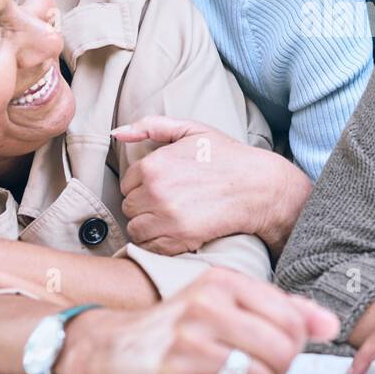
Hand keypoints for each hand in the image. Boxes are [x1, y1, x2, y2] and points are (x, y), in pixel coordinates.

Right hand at [58, 268, 339, 373]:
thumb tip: (330, 325)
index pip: (291, 317)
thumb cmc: (179, 323)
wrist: (112, 347)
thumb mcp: (227, 301)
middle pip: (282, 349)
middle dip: (281, 367)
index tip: (281, 347)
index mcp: (223, 281)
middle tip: (264, 368)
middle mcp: (206, 305)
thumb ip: (282, 309)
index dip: (296, 342)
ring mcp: (189, 341)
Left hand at [113, 116, 308, 254]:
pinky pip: (150, 247)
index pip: (127, 183)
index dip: (144, 185)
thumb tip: (116, 133)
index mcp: (153, 165)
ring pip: (135, 229)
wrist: (258, 187)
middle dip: (144, 205)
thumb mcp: (191, 129)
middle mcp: (155, 192)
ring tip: (170, 218)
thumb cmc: (226, 156)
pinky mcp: (179, 239)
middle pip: (129, 207)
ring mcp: (166, 218)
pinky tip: (175, 232)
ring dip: (148, 226)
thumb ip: (151, 126)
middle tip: (169, 201)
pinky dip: (158, 243)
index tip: (163, 185)